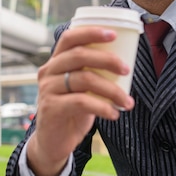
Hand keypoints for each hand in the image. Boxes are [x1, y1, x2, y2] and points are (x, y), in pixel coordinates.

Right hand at [27, 26, 134, 175]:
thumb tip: (124, 62)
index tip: (113, 34)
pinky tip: (114, 114)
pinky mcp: (51, 108)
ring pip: (83, 79)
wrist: (52, 143)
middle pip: (78, 55)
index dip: (90, 32)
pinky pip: (82, 102)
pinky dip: (103, 107)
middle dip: (107, 59)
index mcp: (56, 61)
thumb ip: (92, 73)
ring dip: (111, 89)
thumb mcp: (81, 88)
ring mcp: (48, 89)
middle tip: (127, 69)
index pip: (69, 38)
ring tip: (127, 101)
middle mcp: (48, 71)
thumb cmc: (72, 111)